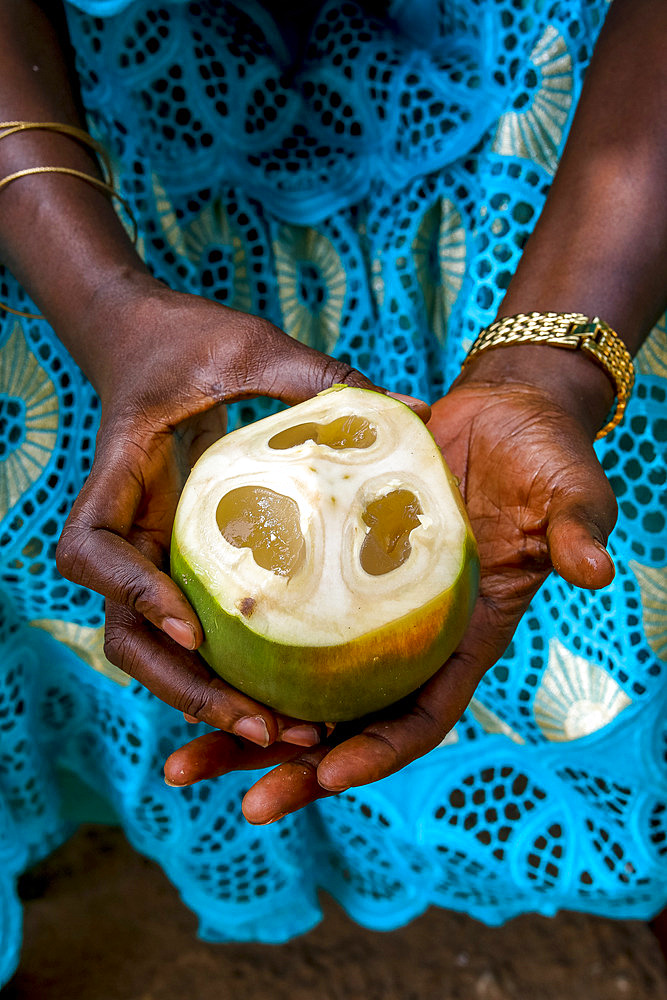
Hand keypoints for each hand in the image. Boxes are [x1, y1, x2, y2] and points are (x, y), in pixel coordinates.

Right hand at [55, 277, 394, 745]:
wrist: (144, 338)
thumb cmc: (189, 339)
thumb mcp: (252, 349)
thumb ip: (320, 379)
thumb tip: (421, 415)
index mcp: (120, 479)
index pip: (92, 552)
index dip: (131, 594)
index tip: (191, 624)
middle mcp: (124, 530)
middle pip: (126, 633)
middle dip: (185, 686)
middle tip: (267, 723)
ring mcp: (146, 553)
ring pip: (154, 650)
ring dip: (208, 698)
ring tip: (290, 734)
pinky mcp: (175, 562)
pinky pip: (191, 631)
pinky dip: (226, 673)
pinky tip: (291, 701)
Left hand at [163, 345, 617, 817]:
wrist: (500, 414)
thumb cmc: (541, 456)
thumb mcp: (568, 489)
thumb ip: (577, 527)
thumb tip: (592, 568)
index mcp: (465, 636)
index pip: (423, 714)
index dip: (379, 751)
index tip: (327, 777)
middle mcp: (410, 635)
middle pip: (349, 722)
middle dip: (296, 768)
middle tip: (239, 800)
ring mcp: (368, 608)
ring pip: (302, 686)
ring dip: (248, 728)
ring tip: (182, 761)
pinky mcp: (335, 568)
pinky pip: (285, 623)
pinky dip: (244, 651)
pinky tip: (193, 664)